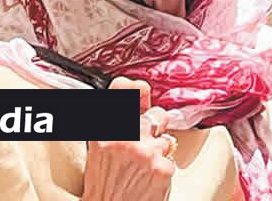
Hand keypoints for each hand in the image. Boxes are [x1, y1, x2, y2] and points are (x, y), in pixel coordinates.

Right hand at [82, 79, 176, 200]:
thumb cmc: (104, 184)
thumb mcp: (99, 149)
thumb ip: (116, 125)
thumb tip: (140, 99)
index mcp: (104, 131)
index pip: (121, 92)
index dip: (136, 87)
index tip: (143, 89)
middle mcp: (124, 137)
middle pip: (156, 115)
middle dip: (156, 128)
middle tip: (144, 147)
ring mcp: (145, 152)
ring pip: (166, 140)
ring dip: (159, 152)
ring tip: (142, 169)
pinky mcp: (162, 168)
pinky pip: (171, 160)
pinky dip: (163, 170)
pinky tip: (149, 180)